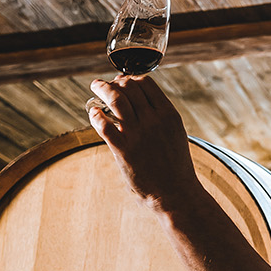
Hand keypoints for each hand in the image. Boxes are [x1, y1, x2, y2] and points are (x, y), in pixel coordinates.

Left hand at [87, 74, 201, 212]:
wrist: (176, 193)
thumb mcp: (175, 134)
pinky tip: (93, 112)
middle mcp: (154, 120)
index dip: (131, 78)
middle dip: (115, 82)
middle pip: (129, 87)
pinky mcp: (123, 149)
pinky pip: (104, 124)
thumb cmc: (175, 166)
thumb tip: (142, 103)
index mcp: (168, 114)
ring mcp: (138, 134)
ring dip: (103, 89)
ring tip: (96, 87)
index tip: (122, 80)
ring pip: (116, 99)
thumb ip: (160, 117)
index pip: (146, 83)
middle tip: (106, 84)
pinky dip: (96, 113)